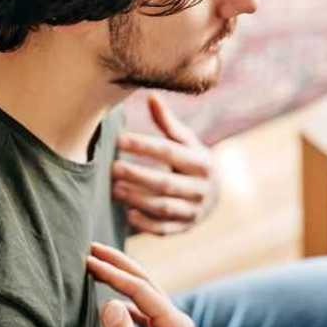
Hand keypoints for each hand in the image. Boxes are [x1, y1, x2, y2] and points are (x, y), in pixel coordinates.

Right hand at [86, 242, 199, 326]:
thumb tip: (108, 303)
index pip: (142, 290)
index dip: (114, 273)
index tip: (88, 260)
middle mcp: (179, 323)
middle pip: (146, 284)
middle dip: (119, 264)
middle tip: (91, 247)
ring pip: (145, 296)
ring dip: (122, 279)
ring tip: (97, 264)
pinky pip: (144, 312)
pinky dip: (126, 301)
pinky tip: (111, 300)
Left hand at [113, 92, 217, 235]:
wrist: (214, 195)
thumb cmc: (192, 162)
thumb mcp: (187, 142)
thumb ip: (168, 124)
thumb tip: (151, 96)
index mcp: (203, 163)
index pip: (170, 152)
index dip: (144, 146)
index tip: (119, 139)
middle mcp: (202, 188)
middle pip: (166, 182)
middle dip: (138, 175)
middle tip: (112, 167)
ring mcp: (195, 210)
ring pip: (164, 207)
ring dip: (138, 198)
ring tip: (115, 189)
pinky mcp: (186, 227)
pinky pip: (165, 229)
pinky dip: (147, 224)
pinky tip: (128, 214)